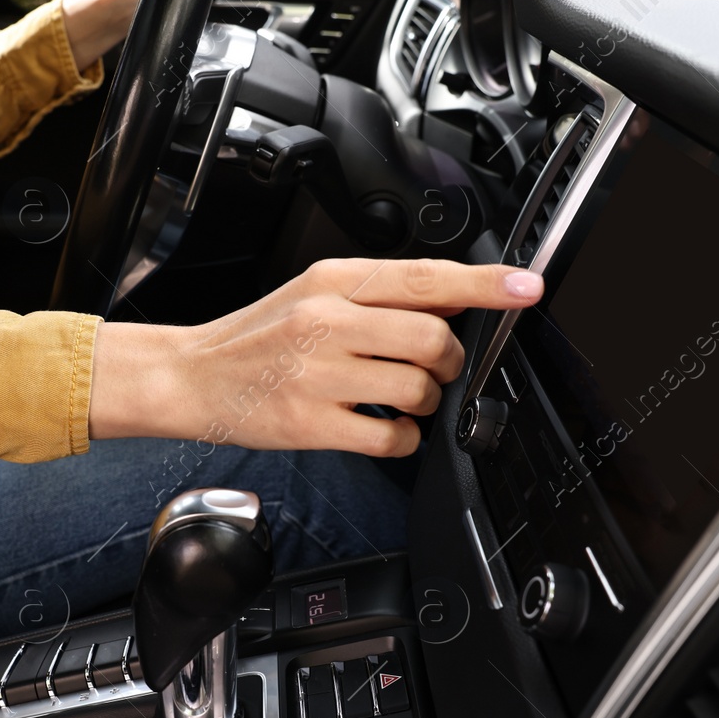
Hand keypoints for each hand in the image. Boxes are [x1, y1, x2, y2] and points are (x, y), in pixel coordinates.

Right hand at [89, 260, 546, 457]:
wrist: (191, 377)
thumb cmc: (257, 338)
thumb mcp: (315, 294)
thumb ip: (380, 294)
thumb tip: (452, 301)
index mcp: (335, 282)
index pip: (426, 277)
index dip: (485, 285)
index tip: (527, 288)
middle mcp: (327, 321)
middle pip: (433, 339)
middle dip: (448, 362)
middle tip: (432, 369)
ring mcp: (319, 373)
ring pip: (418, 390)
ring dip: (425, 404)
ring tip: (399, 400)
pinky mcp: (312, 422)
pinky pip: (392, 437)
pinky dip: (403, 440)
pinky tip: (385, 430)